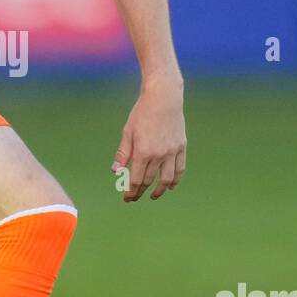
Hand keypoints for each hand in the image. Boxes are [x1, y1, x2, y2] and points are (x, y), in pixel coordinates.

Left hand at [112, 76, 185, 201]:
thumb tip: (115, 172)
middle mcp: (159, 155)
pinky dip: (175, 180)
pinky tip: (170, 186)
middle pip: (150, 181)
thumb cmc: (142, 113)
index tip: (127, 198)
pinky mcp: (181, 147)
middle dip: (141, 192)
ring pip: (167, 179)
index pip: (136, 179)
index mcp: (143, 152)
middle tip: (135, 198)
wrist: (163, 98)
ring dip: (160, 191)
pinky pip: (180, 169)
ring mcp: (172, 152)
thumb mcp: (128, 132)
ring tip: (153, 196)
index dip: (131, 191)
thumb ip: (123, 154)